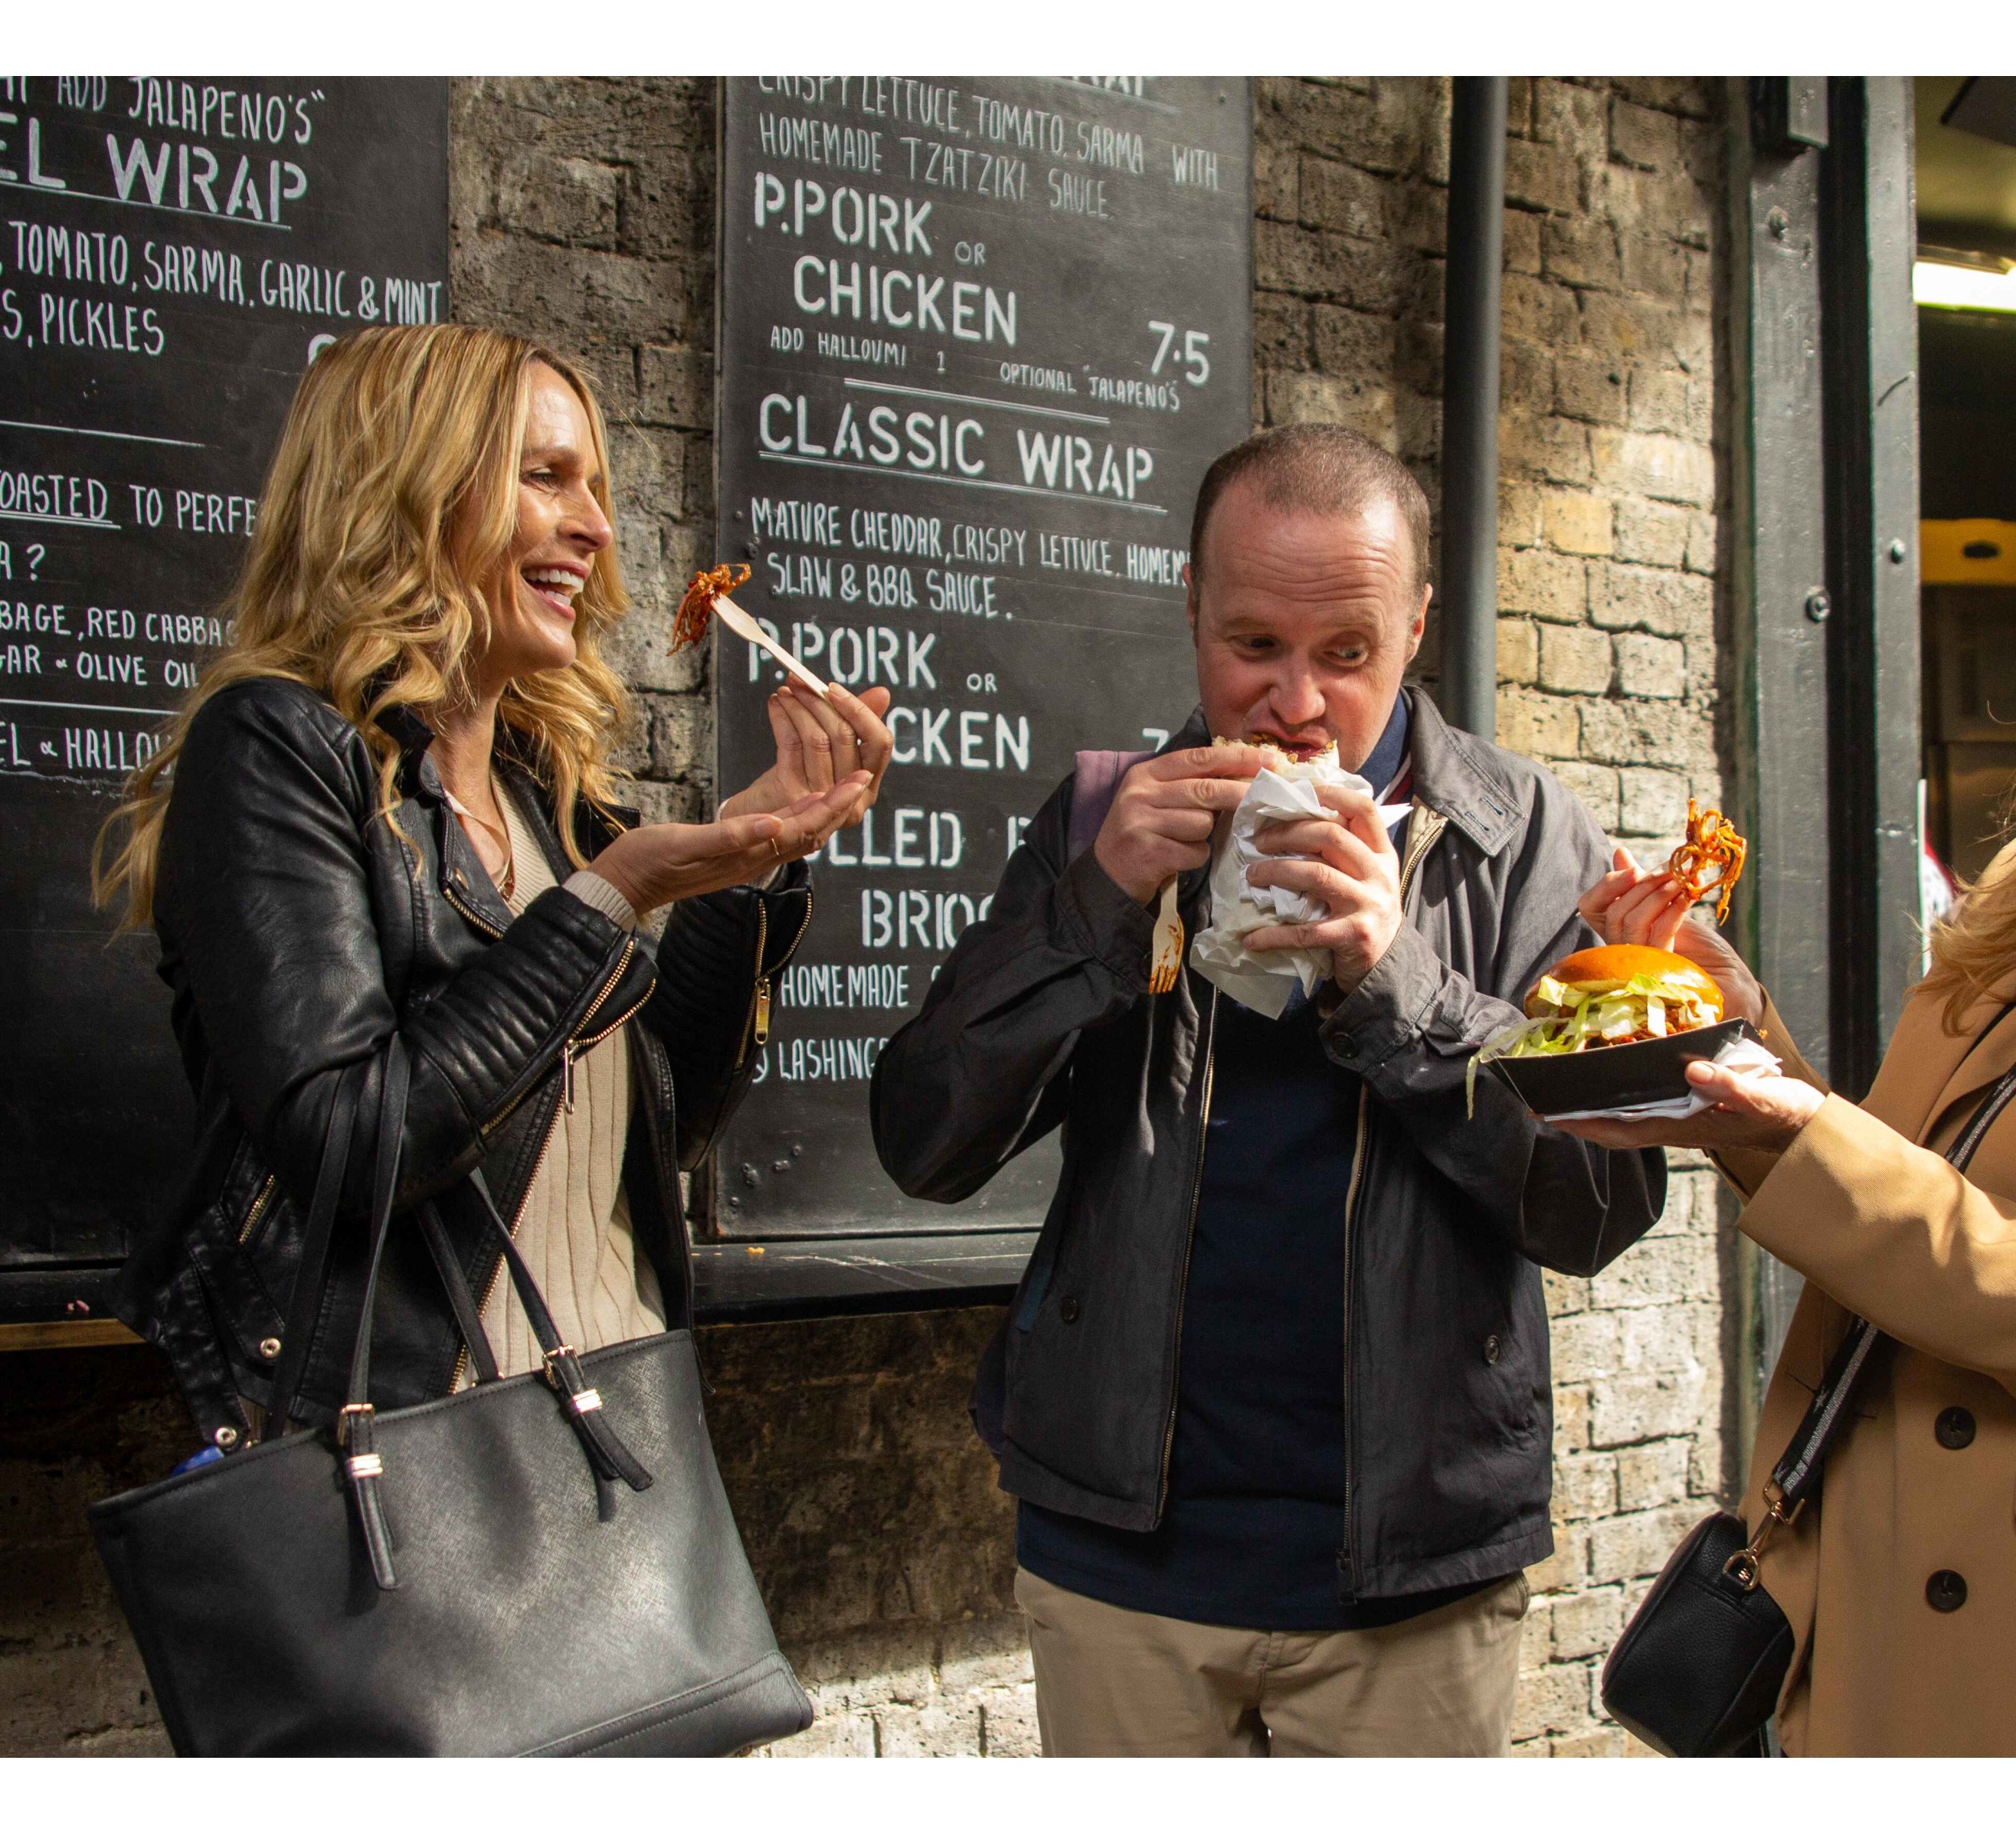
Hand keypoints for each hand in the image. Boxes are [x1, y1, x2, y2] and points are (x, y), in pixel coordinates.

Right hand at [592, 774, 871, 912]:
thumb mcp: (686, 844)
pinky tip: (798, 801)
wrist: (622, 885)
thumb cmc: (648, 864)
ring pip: (794, 830)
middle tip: (864, 774)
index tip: (858, 780)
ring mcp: (742, 856)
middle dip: (837, 802)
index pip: (802, 826)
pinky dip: (792, 810)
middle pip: (807, 828)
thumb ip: (730, 835)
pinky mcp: (729, 851)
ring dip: (821, 806)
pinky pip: (772, 830)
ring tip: (842, 783)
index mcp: (746, 854)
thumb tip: (774, 822)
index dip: (832, 803)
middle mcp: (751, 857)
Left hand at [721, 682, 893, 832]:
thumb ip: (854, 728)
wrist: (754, 831)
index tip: (834, 688)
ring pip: (816, 737)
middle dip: (820, 701)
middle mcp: (850, 799)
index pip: (880, 744)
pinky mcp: (791, 794)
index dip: (861, 711)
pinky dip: (782, 717)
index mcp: (866, 788)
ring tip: (785, 691)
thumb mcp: (828, 760)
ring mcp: (821, 800)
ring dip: (798, 706)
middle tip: (800, 680)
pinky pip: (790, 743)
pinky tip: (775, 705)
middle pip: (845, 737)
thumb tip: (883, 693)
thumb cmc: (794, 787)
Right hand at [1092, 744, 1268, 904]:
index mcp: (1145, 774)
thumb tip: (1243, 775)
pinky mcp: (1149, 852)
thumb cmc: (1142, 833)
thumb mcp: (1156, 800)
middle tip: (1263, 799)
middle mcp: (1140, 794)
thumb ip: (1189, 785)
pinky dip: (1195, 857)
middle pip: (1205, 790)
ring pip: (1202, 824)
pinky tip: (1178, 859)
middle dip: (1239, 795)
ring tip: (1184, 841)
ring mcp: (1142, 823)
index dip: (1236, 758)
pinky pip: (1195, 852)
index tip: (1268, 760)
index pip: (1197, 758)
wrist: (1107, 876)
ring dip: (1204, 836)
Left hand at [1243, 783, 1402, 997]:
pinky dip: (1274, 935)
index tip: (1298, 790)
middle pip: (1330, 837)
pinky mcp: (1353, 935)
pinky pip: (1306, 931)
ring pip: (1316, 875)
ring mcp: (1368, 904)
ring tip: (1251, 876)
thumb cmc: (1364, 913)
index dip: (1331, 794)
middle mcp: (1378, 874)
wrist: (1386, 966)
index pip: (1364, 810)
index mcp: (1381, 854)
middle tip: (1258, 842)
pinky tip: (1251, 939)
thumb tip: (1292, 819)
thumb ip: (1343, 851)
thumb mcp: (1364, 876)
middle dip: (1287, 834)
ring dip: (1276, 871)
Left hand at [1552, 1058, 1825, 1152]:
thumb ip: (1731, 1086)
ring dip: (1593, 1101)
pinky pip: (1642, 1102)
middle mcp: (1671, 1125)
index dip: (1580, 1123)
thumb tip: (1695, 1072)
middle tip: (1537, 1092)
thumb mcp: (1761, 1096)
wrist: (1806, 1124)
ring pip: (1623, 1113)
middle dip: (1574, 1113)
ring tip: (1561, 1080)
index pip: (1617, 1129)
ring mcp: (1678, 1118)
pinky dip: (1620, 1090)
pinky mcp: (1689, 1106)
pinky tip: (1610, 1071)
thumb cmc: (1783, 1112)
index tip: (1545, 1111)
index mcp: (1680, 1126)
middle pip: (1610, 1123)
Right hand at [1579, 845, 1763, 1027]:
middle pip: (1614, 910)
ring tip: (1684, 879)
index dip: (1606, 885)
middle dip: (1644, 883)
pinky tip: (1689, 897)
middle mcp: (1621, 950)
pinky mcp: (1660, 971)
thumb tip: (1620, 852)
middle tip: (1674, 868)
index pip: (1590, 906)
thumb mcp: (1670, 907)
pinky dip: (1673, 910)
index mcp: (1619, 932)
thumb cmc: (1700, 947)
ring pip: (1631, 921)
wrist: (1729, 979)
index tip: (1635, 869)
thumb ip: (1645, 884)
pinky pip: (1658, 934)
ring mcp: (1637, 963)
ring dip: (1659, 894)